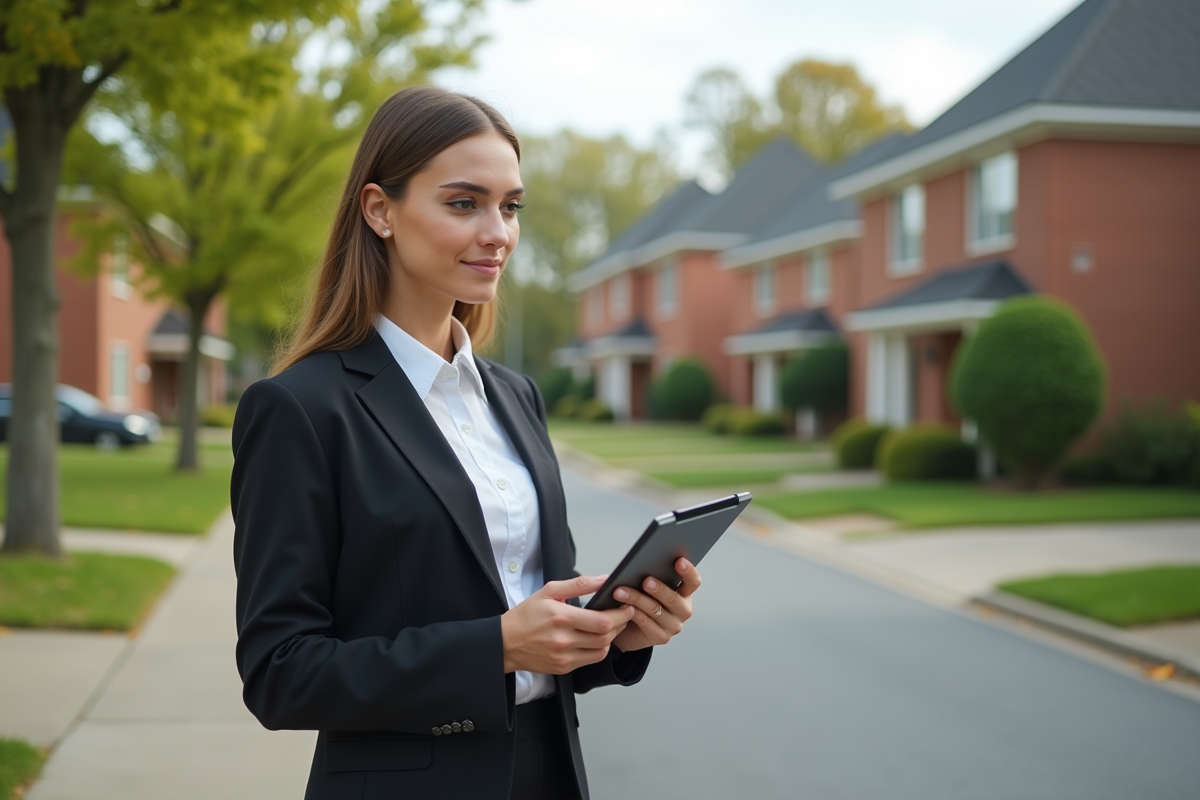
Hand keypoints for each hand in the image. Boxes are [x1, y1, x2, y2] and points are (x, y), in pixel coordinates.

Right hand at [501, 575, 634, 674]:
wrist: (506, 642)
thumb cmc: (526, 615)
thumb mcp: (549, 591)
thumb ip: (578, 584)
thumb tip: (603, 579)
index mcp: (561, 617)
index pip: (602, 621)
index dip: (620, 615)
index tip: (626, 606)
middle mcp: (564, 640)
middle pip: (606, 636)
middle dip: (620, 624)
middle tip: (624, 614)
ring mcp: (564, 656)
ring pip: (601, 650)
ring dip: (611, 638)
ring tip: (612, 626)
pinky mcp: (564, 667)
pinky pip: (591, 660)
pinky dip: (599, 649)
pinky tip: (597, 638)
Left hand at [611, 558, 700, 651]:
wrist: (629, 629)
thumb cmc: (640, 602)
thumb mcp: (646, 587)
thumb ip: (648, 576)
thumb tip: (635, 565)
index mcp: (684, 593)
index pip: (693, 582)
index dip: (688, 572)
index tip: (679, 560)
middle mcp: (682, 610)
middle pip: (674, 599)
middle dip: (659, 589)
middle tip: (646, 580)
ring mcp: (673, 625)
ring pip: (656, 609)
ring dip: (636, 598)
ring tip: (620, 591)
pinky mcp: (660, 637)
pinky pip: (645, 622)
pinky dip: (633, 612)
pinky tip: (623, 606)